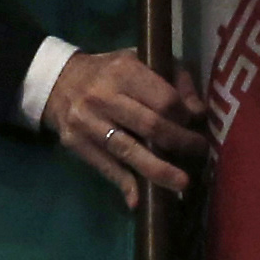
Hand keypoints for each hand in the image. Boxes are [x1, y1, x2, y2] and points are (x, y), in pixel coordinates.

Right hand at [42, 46, 207, 207]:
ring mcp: (88, 122)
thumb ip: (174, 79)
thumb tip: (197, 114)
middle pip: (150, 126)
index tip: (195, 123)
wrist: (58, 82)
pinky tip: (140, 199)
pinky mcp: (76, 143)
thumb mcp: (142, 60)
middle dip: (181, 143)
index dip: (185, 116)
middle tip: (200, 153)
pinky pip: (107, 168)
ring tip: (182, 184)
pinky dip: (125, 185)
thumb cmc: (110, 73)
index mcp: (124, 71)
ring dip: (159, 170)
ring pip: (129, 151)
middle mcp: (103, 96)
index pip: (164, 99)